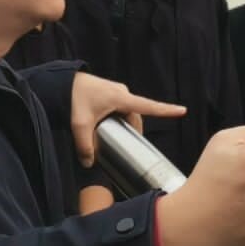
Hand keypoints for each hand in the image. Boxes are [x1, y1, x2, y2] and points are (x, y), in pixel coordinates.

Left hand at [69, 73, 185, 166]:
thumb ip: (85, 146)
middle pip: (136, 116)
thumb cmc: (73, 98)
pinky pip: (119, 108)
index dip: (166, 110)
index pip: (149, 106)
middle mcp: (122, 93)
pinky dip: (116, 117)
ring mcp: (116, 91)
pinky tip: (103, 125)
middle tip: (124, 144)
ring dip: (122, 124)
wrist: (61, 81)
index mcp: (121, 99)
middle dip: (132, 130)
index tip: (183, 111)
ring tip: (109, 134)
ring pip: (126, 112)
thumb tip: (89, 164)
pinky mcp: (109, 92)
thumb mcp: (79, 125)